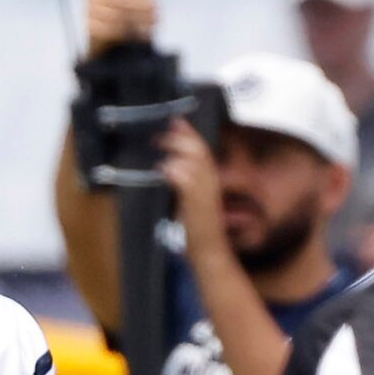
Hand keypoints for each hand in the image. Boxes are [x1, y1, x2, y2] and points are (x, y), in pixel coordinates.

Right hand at [83, 0, 159, 57]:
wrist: (108, 39)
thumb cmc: (122, 14)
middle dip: (140, 6)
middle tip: (154, 13)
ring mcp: (91, 10)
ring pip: (116, 15)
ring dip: (133, 22)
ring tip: (146, 26)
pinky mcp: (91, 27)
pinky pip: (109, 29)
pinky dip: (122, 33)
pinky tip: (132, 34)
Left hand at [160, 120, 225, 262]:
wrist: (210, 253)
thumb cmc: (200, 231)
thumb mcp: (193, 202)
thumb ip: (186, 185)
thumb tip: (171, 167)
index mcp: (211, 183)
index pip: (203, 152)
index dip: (191, 135)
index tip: (178, 121)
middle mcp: (211, 186)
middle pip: (200, 153)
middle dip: (184, 136)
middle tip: (170, 125)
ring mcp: (204, 196)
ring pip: (195, 163)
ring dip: (178, 149)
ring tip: (162, 140)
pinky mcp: (196, 207)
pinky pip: (188, 185)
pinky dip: (176, 174)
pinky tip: (165, 167)